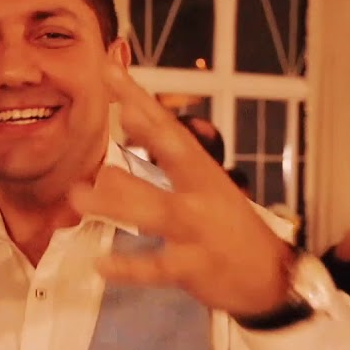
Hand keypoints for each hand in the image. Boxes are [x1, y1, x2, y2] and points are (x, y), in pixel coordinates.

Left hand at [69, 64, 294, 317]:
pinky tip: (100, 265)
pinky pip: (156, 267)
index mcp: (203, 171)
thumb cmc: (228, 227)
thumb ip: (165, 164)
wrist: (271, 278)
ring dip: (117, 202)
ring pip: (156, 211)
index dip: (139, 99)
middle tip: (115, 108)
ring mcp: (198, 231)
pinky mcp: (193, 268)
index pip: (168, 128)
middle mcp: (202, 194)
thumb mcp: (205, 188)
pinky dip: (129, 268)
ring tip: (78, 195)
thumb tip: (125, 132)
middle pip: (175, 154)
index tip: (110, 71)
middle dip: (148, 128)